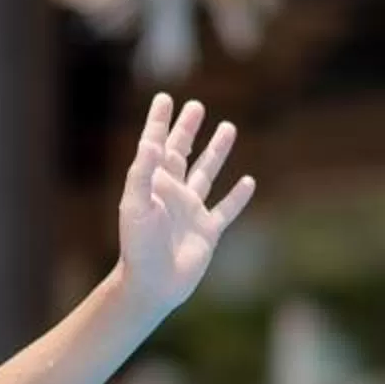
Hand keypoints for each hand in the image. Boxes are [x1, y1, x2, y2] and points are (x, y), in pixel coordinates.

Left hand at [115, 94, 254, 312]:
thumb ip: (143, 174)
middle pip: (182, 153)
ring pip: (207, 173)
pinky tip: (248, 182)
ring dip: (216, 152)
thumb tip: (151, 141)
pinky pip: (225, 209)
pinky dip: (238, 197)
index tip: (165, 99)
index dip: (160, 122)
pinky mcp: (207, 231)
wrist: (152, 285)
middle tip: (196, 106)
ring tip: (227, 128)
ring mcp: (191, 211)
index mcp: (153, 185)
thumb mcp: (136, 206)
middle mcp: (172, 194)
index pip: (156, 146)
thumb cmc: (138, 247)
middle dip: (188, 130)